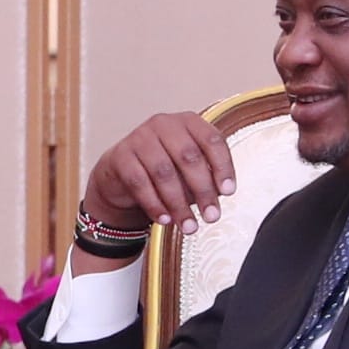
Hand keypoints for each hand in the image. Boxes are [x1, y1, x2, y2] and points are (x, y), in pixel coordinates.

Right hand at [81, 109, 240, 243]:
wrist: (122, 174)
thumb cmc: (163, 169)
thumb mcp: (189, 169)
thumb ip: (206, 176)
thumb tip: (218, 194)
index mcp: (188, 122)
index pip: (211, 140)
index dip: (222, 167)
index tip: (228, 192)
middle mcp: (164, 124)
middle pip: (188, 156)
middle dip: (203, 190)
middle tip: (211, 216)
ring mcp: (140, 137)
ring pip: (164, 172)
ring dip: (179, 204)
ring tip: (189, 226)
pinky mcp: (121, 156)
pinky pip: (140, 183)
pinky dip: (154, 204)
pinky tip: (165, 219)